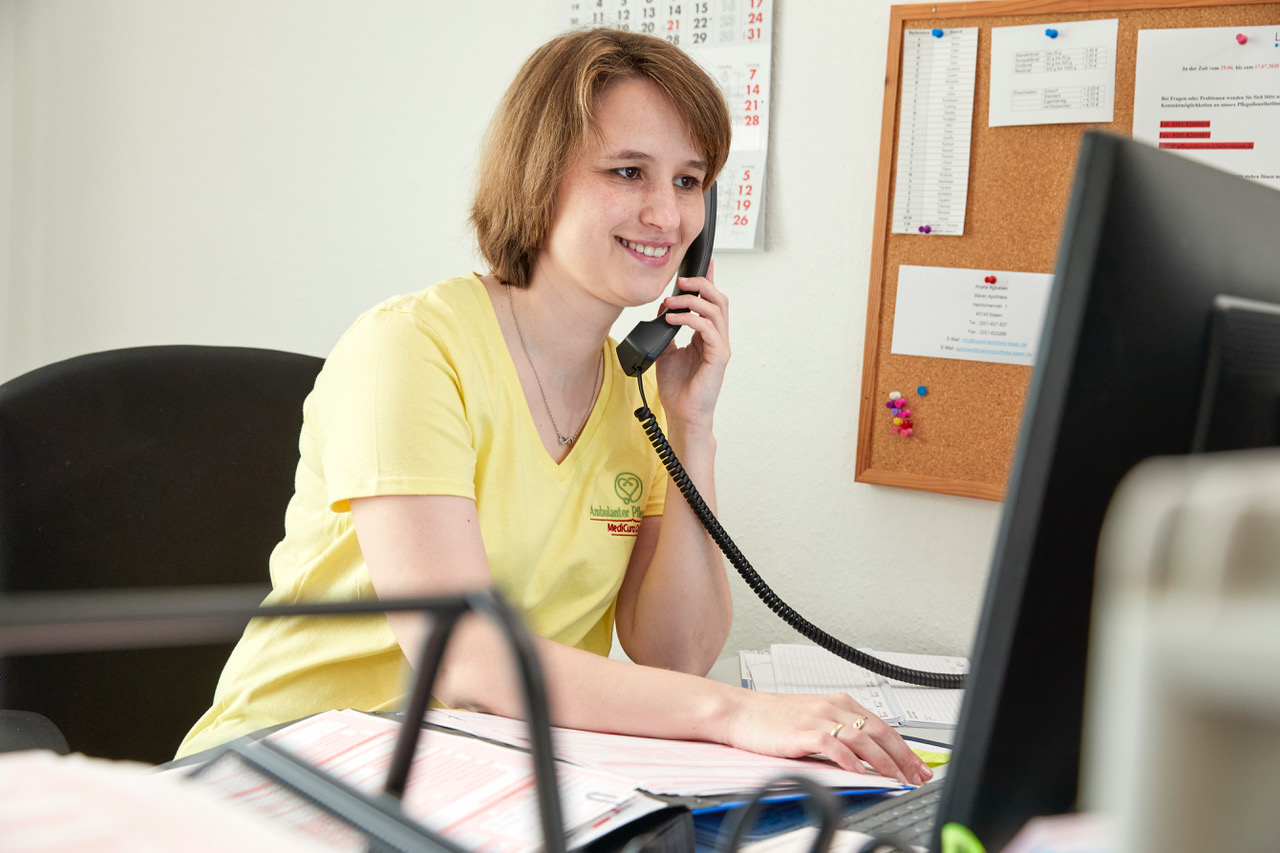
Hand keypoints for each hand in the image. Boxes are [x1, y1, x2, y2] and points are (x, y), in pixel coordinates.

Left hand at [654, 261, 728, 433]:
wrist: (682, 415)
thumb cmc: (677, 388)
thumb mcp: (666, 352)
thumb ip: (666, 331)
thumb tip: (661, 311)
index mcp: (707, 335)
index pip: (712, 301)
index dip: (709, 279)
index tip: (703, 261)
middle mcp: (717, 338)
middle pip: (719, 299)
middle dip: (701, 284)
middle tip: (680, 281)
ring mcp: (720, 347)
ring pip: (716, 310)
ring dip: (692, 301)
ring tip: (670, 303)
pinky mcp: (718, 357)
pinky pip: (708, 329)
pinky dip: (690, 319)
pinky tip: (672, 319)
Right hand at [723, 690, 933, 785]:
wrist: (741, 712)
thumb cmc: (774, 718)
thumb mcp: (815, 719)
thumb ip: (841, 732)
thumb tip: (869, 755)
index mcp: (839, 702)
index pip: (882, 726)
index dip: (905, 748)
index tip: (920, 766)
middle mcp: (833, 707)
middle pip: (878, 732)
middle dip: (902, 757)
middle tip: (916, 776)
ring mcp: (819, 718)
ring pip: (862, 739)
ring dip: (883, 761)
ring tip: (896, 778)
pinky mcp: (803, 732)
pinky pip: (833, 746)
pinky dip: (850, 760)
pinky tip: (860, 773)